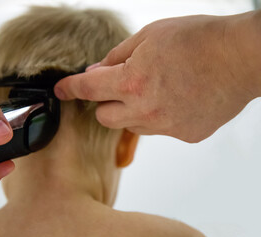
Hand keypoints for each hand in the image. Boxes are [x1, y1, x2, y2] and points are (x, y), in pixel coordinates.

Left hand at [55, 13, 260, 142]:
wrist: (241, 57)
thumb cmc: (198, 39)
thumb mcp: (149, 37)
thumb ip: (117, 57)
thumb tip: (96, 71)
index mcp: (132, 81)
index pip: (88, 89)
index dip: (70, 89)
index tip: (61, 91)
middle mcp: (145, 109)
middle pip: (104, 117)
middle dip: (105, 101)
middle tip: (119, 85)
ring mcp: (166, 125)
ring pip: (131, 125)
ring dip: (132, 110)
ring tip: (154, 89)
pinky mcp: (185, 134)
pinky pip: (158, 129)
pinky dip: (158, 116)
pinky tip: (174, 99)